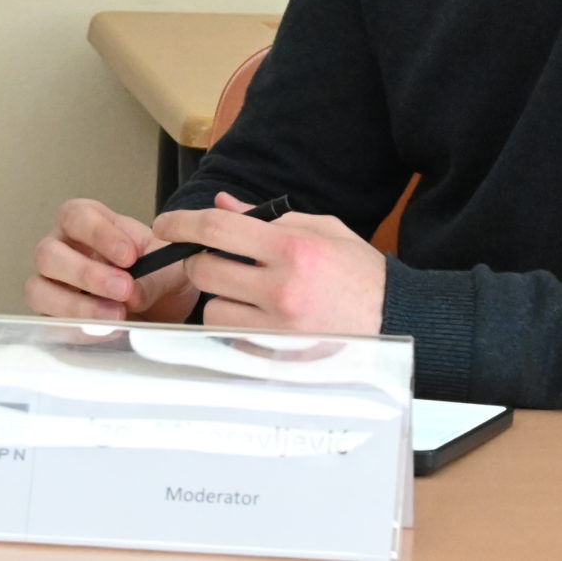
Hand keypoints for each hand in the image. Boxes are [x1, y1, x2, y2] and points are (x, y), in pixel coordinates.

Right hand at [26, 198, 195, 321]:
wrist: (162, 303)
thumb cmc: (157, 271)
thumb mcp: (166, 265)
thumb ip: (153, 276)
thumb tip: (132, 295)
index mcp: (85, 222)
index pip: (76, 216)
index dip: (99, 234)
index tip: (130, 256)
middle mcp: (60, 249)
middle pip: (48, 254)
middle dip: (87, 273)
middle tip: (124, 288)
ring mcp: (50, 284)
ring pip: (39, 291)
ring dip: (78, 306)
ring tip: (117, 316)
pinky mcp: (51, 317)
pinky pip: (50, 324)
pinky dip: (79, 329)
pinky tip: (108, 332)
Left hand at [153, 191, 385, 334]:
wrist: (395, 320)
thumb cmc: (359, 273)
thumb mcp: (323, 229)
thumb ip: (270, 217)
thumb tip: (223, 203)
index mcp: (292, 249)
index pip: (218, 229)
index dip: (183, 222)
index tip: (166, 223)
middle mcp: (281, 290)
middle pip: (204, 270)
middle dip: (203, 260)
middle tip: (220, 260)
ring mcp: (276, 329)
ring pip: (211, 308)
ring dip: (220, 297)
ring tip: (248, 293)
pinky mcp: (275, 358)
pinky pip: (231, 338)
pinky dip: (236, 326)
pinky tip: (261, 318)